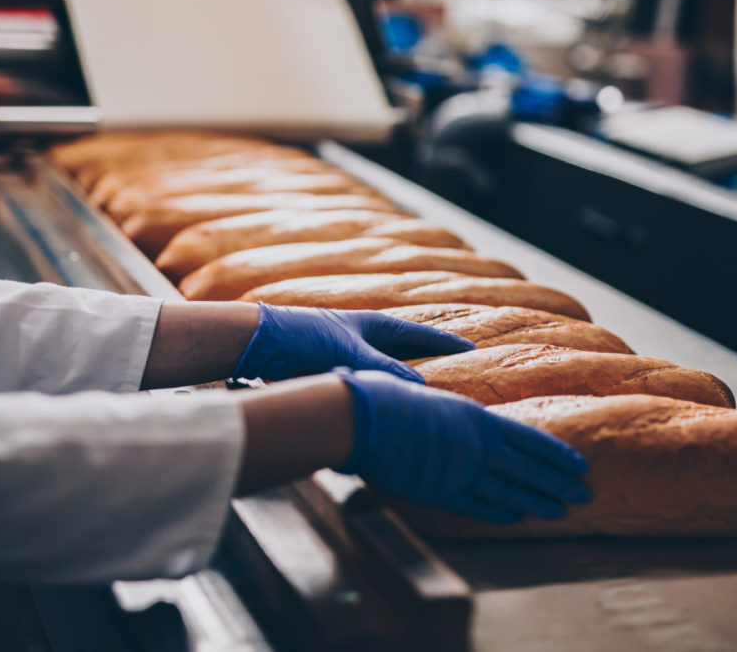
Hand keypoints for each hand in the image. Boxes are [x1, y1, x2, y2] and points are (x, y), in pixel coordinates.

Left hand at [233, 303, 473, 383]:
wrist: (263, 342)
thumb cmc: (306, 337)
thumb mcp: (352, 354)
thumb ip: (386, 371)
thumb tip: (420, 390)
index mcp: (375, 325)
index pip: (421, 334)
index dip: (446, 343)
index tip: (473, 349)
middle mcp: (366, 338)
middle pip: (408, 352)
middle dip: (431, 363)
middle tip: (460, 375)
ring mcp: (350, 355)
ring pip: (388, 372)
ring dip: (405, 383)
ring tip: (430, 399)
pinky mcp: (335, 373)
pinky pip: (370, 385)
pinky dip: (383, 395)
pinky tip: (390, 410)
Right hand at [333, 369, 591, 522]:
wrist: (363, 417)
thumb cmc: (389, 397)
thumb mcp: (432, 398)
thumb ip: (453, 417)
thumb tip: (459, 420)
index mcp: (477, 416)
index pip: (530, 438)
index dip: (557, 453)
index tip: (579, 463)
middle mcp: (477, 445)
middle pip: (528, 468)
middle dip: (559, 482)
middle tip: (586, 493)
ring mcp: (460, 471)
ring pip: (510, 492)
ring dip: (537, 502)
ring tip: (561, 511)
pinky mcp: (439, 492)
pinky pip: (477, 506)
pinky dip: (499, 514)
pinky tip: (517, 518)